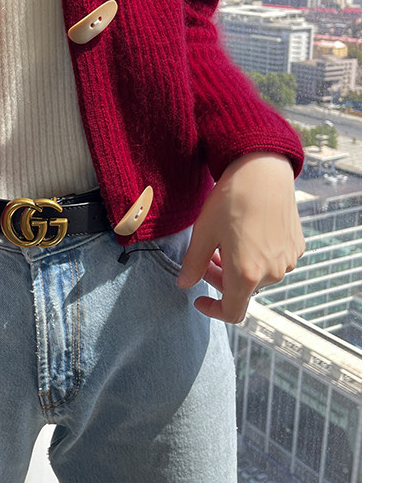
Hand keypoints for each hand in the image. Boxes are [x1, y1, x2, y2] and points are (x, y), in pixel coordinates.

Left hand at [177, 152, 305, 322]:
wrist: (263, 170)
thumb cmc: (231, 200)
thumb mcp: (203, 232)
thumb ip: (193, 264)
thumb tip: (185, 284)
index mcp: (246, 274)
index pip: (232, 312)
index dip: (213, 310)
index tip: (199, 299)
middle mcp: (272, 273)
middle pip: (243, 290)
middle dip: (222, 278)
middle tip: (209, 255)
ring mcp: (288, 260)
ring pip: (259, 275)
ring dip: (240, 266)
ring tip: (228, 238)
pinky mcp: (297, 246)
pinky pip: (274, 260)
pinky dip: (258, 255)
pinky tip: (248, 231)